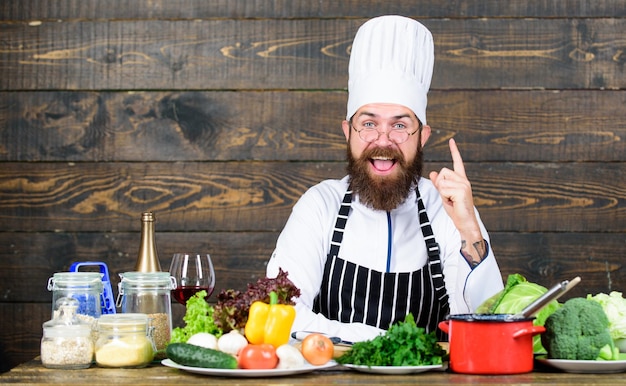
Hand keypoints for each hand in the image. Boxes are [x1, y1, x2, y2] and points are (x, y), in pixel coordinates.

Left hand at [429, 139, 483, 259]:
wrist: (465, 221)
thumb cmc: (456, 209)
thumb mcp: (444, 194)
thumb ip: (439, 183)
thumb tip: (433, 173)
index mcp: (461, 179)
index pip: (457, 162)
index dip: (454, 151)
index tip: (452, 140)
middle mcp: (464, 180)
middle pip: (443, 172)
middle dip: (440, 184)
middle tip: (447, 196)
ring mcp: (464, 184)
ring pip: (442, 181)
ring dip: (442, 192)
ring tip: (451, 200)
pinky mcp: (462, 190)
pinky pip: (444, 189)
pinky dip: (444, 197)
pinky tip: (453, 202)